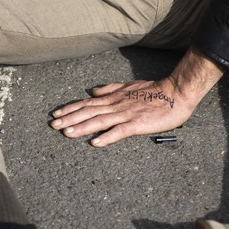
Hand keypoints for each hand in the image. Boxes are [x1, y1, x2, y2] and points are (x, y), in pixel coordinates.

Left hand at [50, 78, 193, 145]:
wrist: (175, 93)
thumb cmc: (154, 90)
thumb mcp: (129, 86)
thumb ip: (110, 88)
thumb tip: (93, 90)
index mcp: (113, 98)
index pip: (88, 102)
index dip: (71, 108)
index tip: (57, 113)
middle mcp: (116, 105)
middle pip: (88, 112)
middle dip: (70, 118)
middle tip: (53, 125)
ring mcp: (126, 114)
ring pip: (99, 121)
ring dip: (82, 127)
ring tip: (66, 133)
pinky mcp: (137, 124)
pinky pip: (119, 131)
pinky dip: (107, 137)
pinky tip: (95, 143)